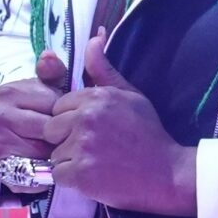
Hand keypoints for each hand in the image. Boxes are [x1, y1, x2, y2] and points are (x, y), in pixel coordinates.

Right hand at [0, 49, 71, 162]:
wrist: (27, 144)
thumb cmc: (48, 111)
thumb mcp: (57, 88)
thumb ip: (56, 72)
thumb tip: (48, 55)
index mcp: (9, 91)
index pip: (55, 102)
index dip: (71, 110)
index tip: (72, 113)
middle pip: (49, 126)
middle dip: (65, 131)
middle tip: (69, 134)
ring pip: (43, 147)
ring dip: (58, 151)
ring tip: (60, 147)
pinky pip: (32, 168)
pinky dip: (47, 169)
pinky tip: (50, 163)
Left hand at [44, 35, 194, 214]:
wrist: (166, 172)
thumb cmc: (147, 133)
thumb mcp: (131, 95)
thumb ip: (104, 70)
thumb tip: (93, 37)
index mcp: (98, 97)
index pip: (60, 106)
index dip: (73, 119)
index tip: (96, 129)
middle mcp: (87, 118)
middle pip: (51, 129)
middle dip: (67, 139)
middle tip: (96, 147)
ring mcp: (82, 146)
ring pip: (54, 153)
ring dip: (71, 160)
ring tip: (98, 162)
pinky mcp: (79, 173)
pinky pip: (57, 175)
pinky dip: (72, 179)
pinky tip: (94, 176)